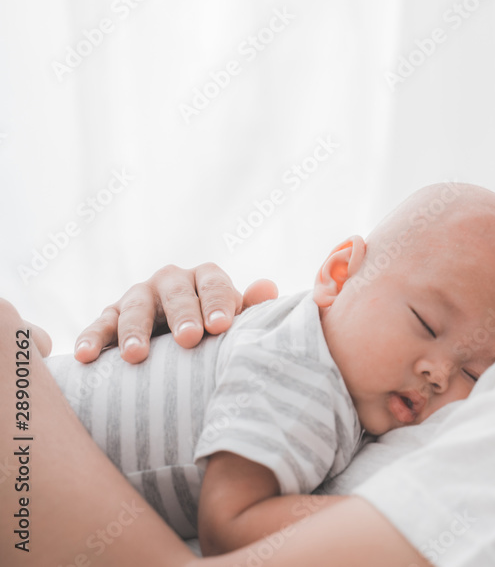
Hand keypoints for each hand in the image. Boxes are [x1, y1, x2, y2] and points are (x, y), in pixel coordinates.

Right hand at [74, 263, 277, 363]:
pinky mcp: (110, 316)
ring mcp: (138, 296)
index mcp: (204, 278)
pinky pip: (99, 326)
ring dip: (134, 331)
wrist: (179, 343)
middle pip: (175, 292)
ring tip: (137, 356)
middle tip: (188, 339)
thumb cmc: (214, 329)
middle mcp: (170, 280)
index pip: (213, 284)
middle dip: (182, 315)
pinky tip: (86, 356)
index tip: (222, 326)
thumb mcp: (233, 320)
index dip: (218, 302)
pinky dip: (91, 339)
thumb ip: (249, 307)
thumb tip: (268, 287)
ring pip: (134, 308)